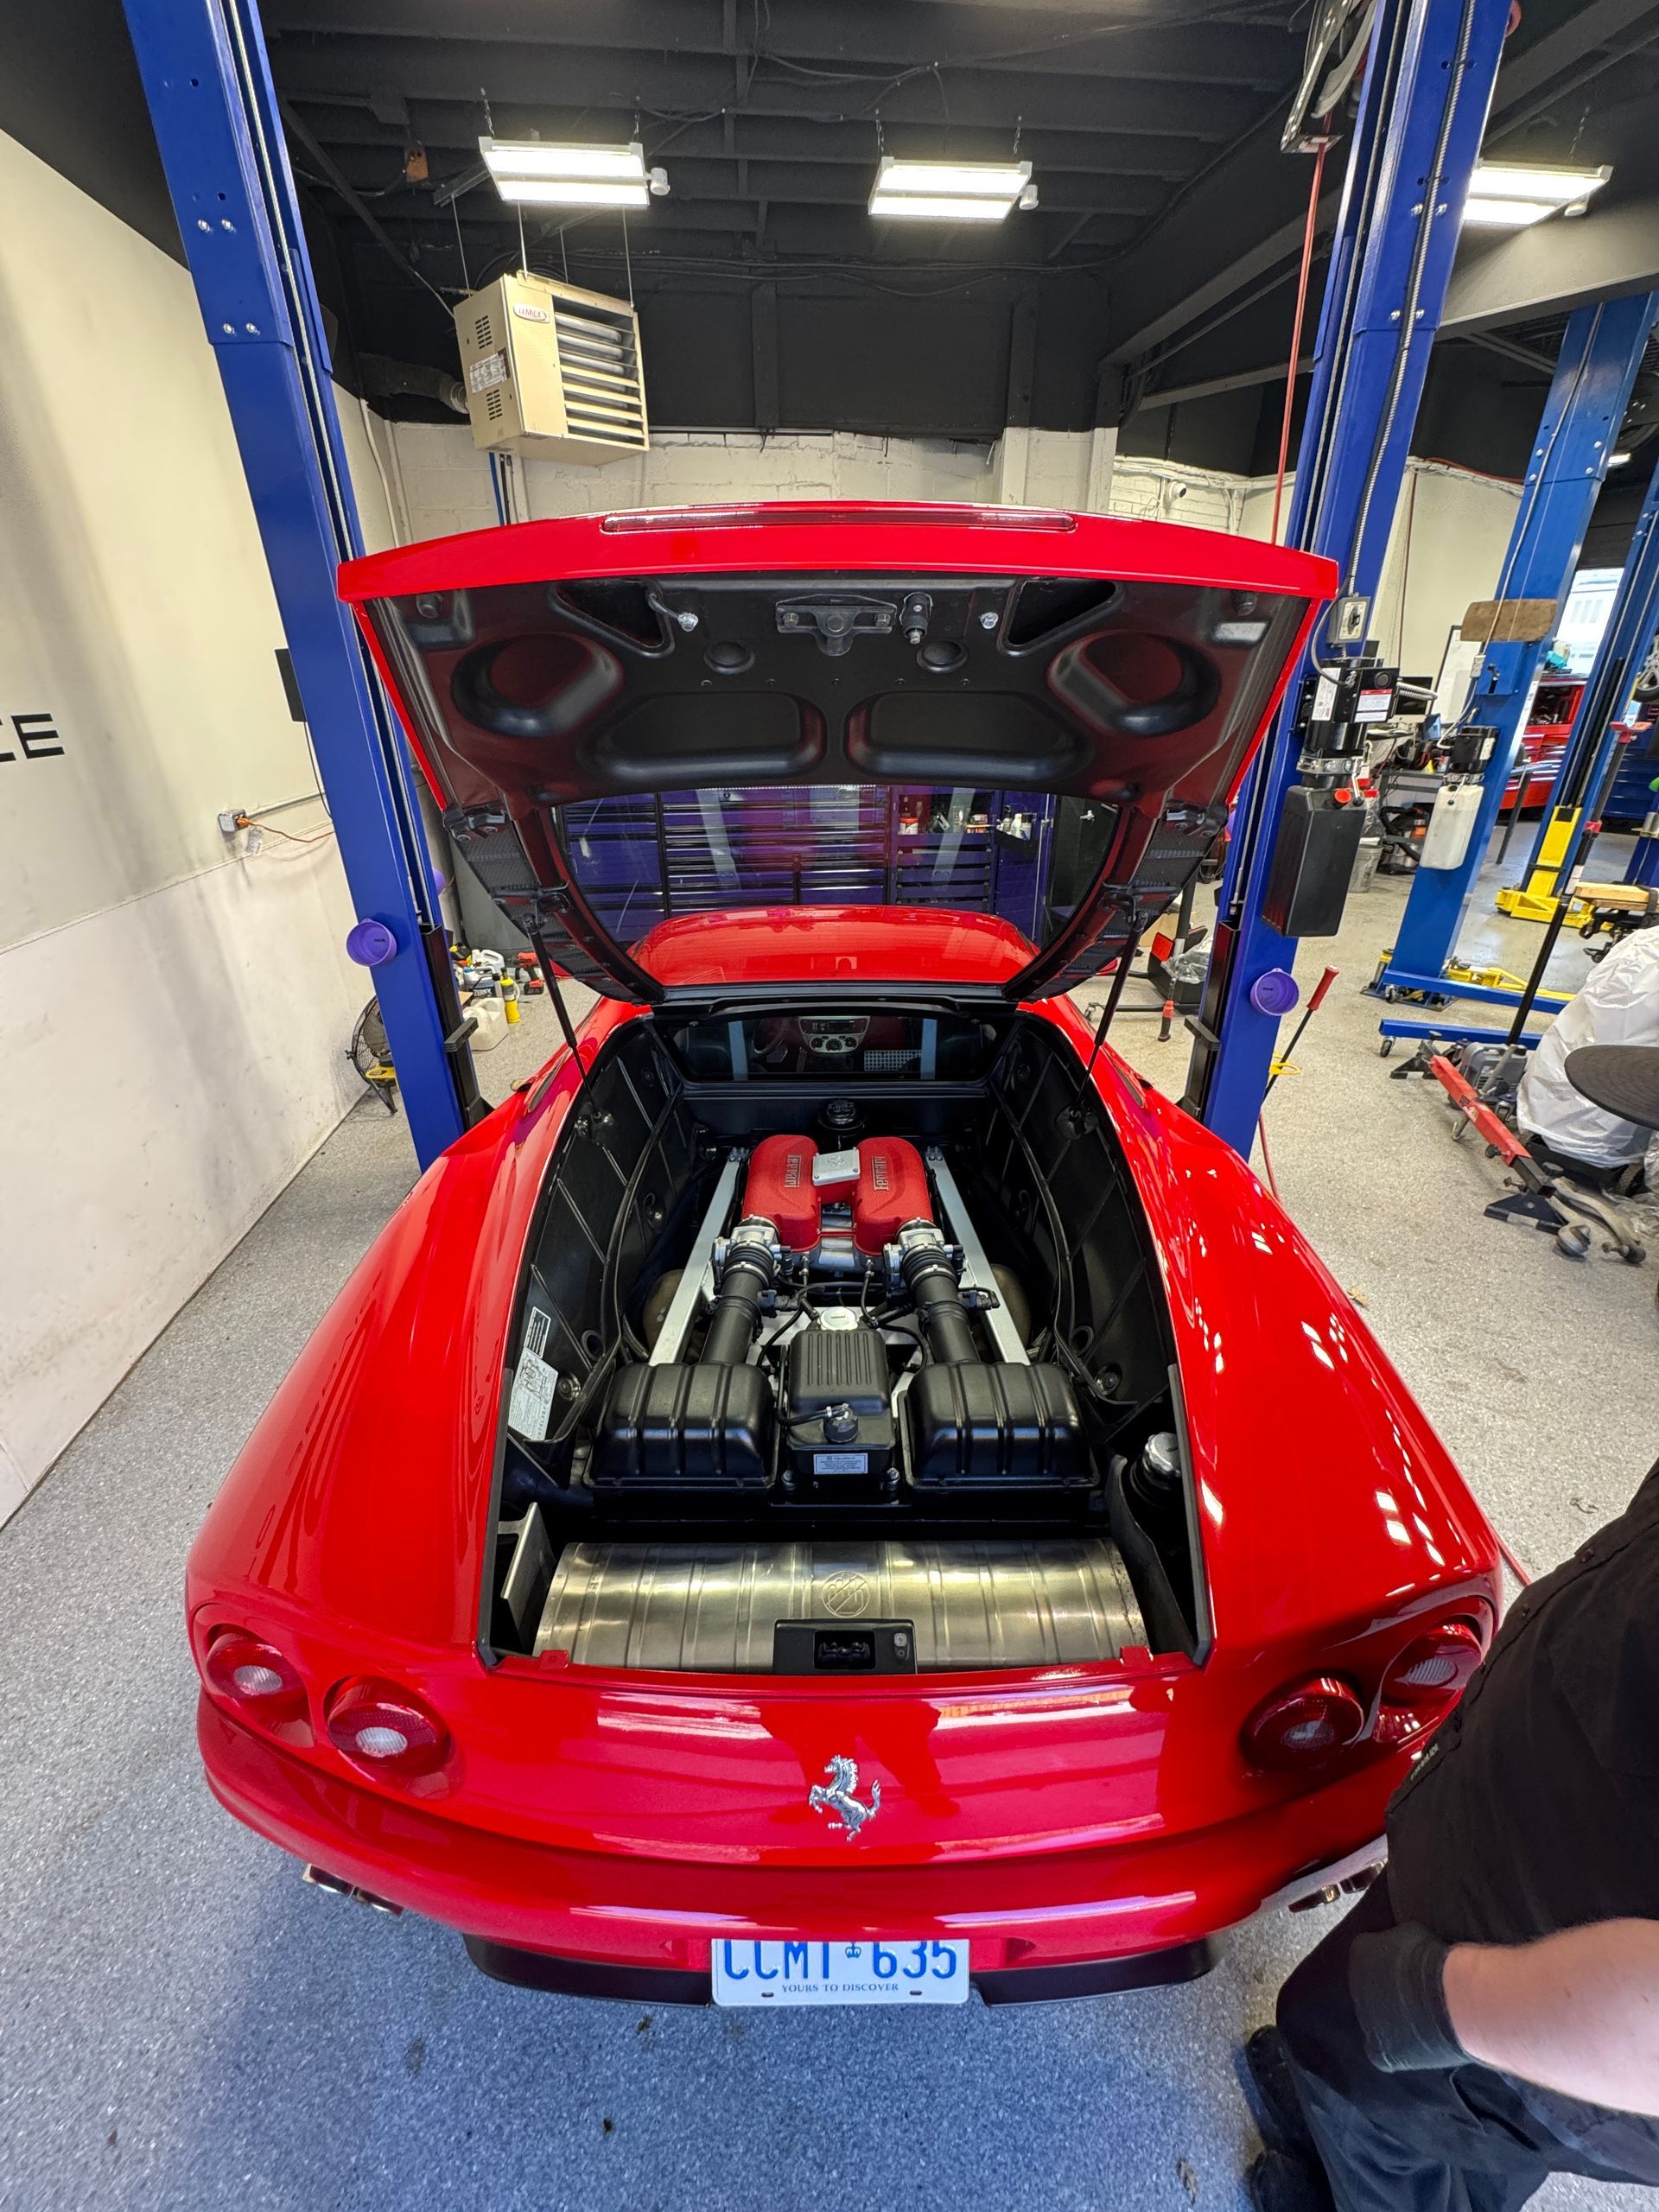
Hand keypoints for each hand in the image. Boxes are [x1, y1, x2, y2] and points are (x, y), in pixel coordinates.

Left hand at [1348, 1922, 1466, 2072]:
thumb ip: (1396, 1939)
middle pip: (1370, 1989)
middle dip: (1389, 1992)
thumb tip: (1399, 1945)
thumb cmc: (1436, 1959)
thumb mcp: (1411, 1932)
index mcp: (1359, 1952)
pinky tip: (1415, 2043)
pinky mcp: (1379, 2051)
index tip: (1409, 1969)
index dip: (1392, 1963)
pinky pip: (1383, 2051)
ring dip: (1393, 2020)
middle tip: (1416, 1997)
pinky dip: (1396, 2049)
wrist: (1449, 1996)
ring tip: (1422, 2021)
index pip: (1368, 1955)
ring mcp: (1365, 2020)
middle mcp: (1354, 1986)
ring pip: (1376, 2020)